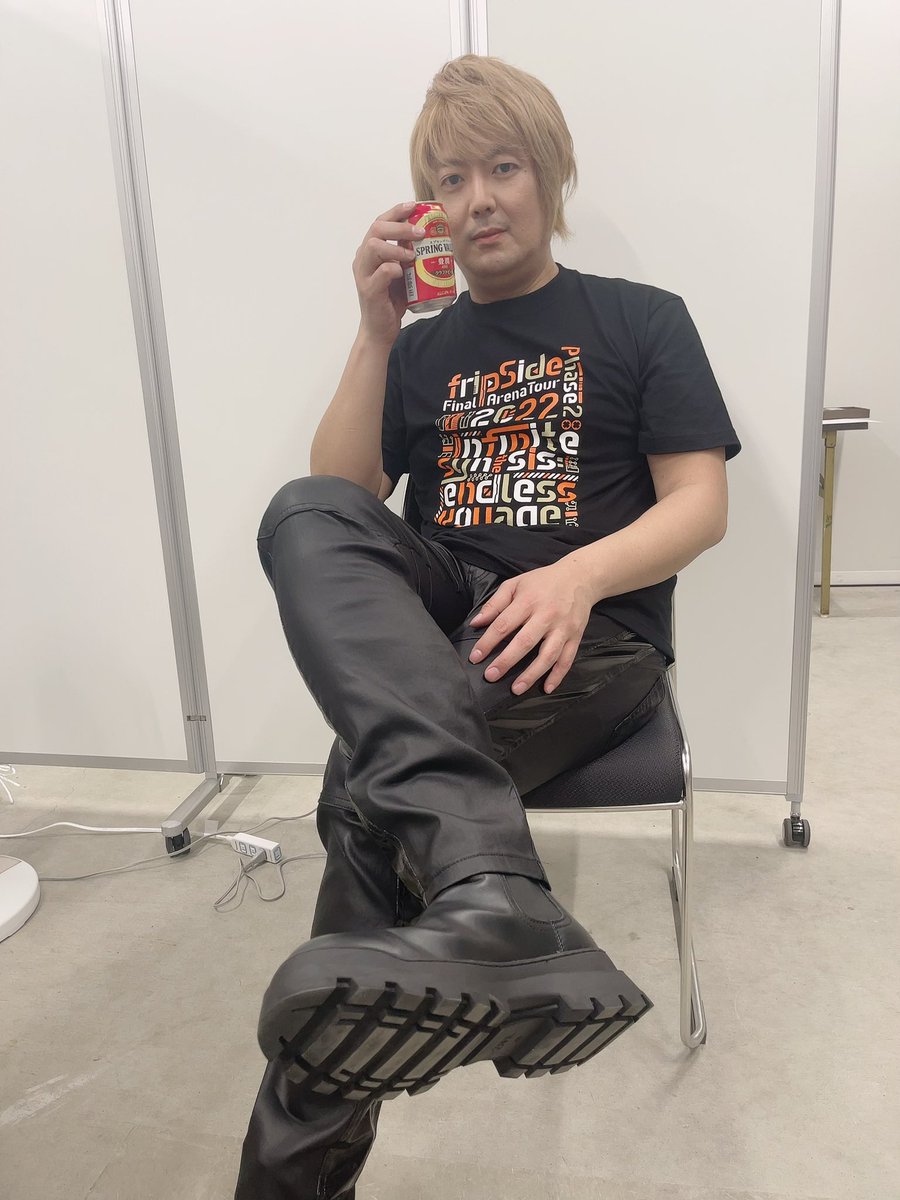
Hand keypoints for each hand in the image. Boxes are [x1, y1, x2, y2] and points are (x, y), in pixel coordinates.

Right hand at [353, 201, 426, 346]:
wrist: (381, 330)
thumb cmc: (391, 300)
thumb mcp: (402, 272)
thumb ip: (408, 255)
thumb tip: (431, 237)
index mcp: (370, 252)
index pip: (380, 222)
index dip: (396, 211)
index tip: (414, 205)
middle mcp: (363, 259)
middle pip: (376, 229)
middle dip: (400, 225)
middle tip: (420, 231)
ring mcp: (364, 274)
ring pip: (373, 247)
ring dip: (396, 246)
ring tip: (413, 254)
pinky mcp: (369, 290)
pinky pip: (380, 273)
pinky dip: (393, 269)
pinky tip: (403, 271)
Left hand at [468, 560, 594, 694]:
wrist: (580, 577)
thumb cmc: (543, 582)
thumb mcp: (515, 584)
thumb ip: (494, 603)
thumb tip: (476, 623)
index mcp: (528, 601)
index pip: (504, 624)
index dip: (488, 642)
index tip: (476, 657)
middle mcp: (547, 615)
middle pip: (525, 642)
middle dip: (506, 661)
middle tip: (490, 676)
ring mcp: (563, 628)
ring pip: (547, 655)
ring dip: (532, 674)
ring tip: (516, 689)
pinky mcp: (576, 636)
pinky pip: (567, 659)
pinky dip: (558, 675)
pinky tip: (547, 688)